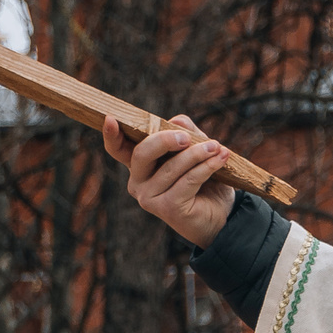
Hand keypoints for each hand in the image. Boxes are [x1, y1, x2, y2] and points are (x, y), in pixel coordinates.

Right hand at [103, 115, 233, 248]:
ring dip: (197, 154)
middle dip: (165, 140)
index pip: (118, 149)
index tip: (110, 118)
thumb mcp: (196, 149)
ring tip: (216, 147)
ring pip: (170, 167)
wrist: (221, 214)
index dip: (111, 135)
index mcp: (140, 165)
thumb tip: (176, 121)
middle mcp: (138, 182)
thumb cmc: (205, 180)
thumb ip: (186, 132)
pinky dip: (206, 167)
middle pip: (142, 152)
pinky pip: (187, 180)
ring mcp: (149, 197)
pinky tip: (220, 159)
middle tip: (187, 137)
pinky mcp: (166, 208)